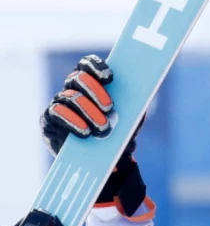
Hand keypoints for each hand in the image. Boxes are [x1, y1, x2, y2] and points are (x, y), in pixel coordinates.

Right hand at [39, 55, 146, 215]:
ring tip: (103, 127)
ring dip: (88, 111)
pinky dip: (72, 122)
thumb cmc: (121, 133)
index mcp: (93, 83)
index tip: (109, 76)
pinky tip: (85, 132)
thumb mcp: (132, 117)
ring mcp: (60, 103)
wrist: (110, 161)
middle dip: (94, 90)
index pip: (87, 64)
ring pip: (69, 97)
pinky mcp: (49, 120)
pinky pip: (57, 113)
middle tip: (109, 107)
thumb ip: (136, 102)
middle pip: (77, 78)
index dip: (96, 65)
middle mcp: (73, 89)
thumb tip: (143, 90)